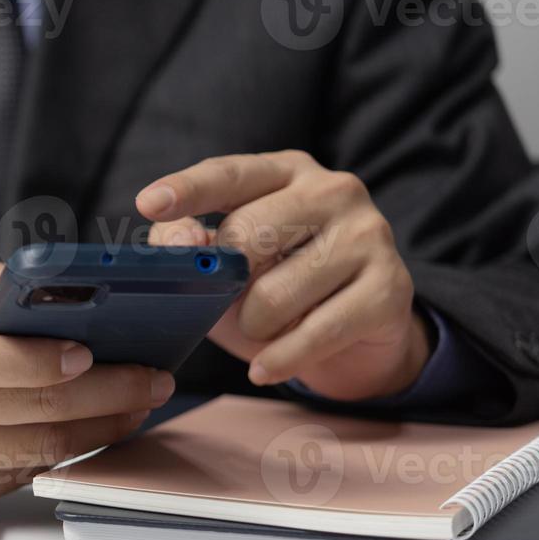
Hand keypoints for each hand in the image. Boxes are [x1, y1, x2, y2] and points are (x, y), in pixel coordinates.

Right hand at [0, 244, 174, 510]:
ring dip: (100, 430)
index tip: (88, 352)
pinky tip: (87, 428)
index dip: (38, 361)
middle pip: (30, 412)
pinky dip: (59, 453)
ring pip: (37, 453)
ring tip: (138, 403)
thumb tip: (68, 298)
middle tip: (157, 379)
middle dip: (110, 396)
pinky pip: (14, 475)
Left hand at [137, 150, 430, 400]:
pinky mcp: (391, 287)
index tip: (148, 204)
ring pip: (277, 293)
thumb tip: (182, 240)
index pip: (230, 174)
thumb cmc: (275, 286)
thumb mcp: (222, 264)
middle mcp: (334, 191)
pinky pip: (317, 332)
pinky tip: (265, 368)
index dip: (188, 190)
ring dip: (254, 326)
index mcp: (287, 171)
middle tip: (228, 302)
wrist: (356, 335)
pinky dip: (281, 358)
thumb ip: (189, 245)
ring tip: (260, 330)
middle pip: (249, 235)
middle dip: (225, 282)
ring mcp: (369, 235)